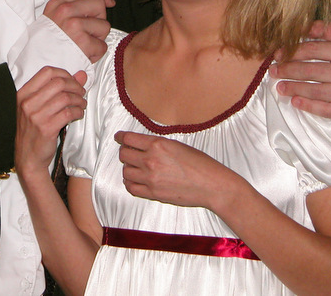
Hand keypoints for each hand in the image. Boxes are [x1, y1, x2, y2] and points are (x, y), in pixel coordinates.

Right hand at [15, 67, 86, 178]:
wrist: (28, 157)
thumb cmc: (34, 130)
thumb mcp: (39, 107)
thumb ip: (58, 89)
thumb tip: (81, 75)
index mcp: (23, 94)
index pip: (47, 72)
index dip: (64, 74)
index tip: (73, 82)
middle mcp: (28, 103)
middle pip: (58, 83)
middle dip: (75, 86)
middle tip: (81, 93)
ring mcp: (36, 116)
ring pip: (65, 97)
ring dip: (79, 99)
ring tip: (82, 104)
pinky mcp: (46, 128)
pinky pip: (68, 113)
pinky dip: (78, 111)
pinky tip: (78, 114)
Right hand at [43, 0, 114, 62]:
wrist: (36, 65)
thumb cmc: (46, 46)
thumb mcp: (51, 19)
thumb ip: (70, 8)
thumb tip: (97, 0)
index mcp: (57, 4)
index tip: (109, 1)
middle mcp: (65, 11)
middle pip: (99, 4)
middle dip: (100, 18)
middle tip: (89, 31)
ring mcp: (73, 25)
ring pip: (104, 26)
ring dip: (98, 39)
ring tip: (84, 45)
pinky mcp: (82, 42)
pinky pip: (102, 46)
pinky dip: (96, 54)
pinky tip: (83, 55)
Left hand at [115, 131, 239, 211]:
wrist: (211, 185)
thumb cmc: (200, 164)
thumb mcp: (177, 145)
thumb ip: (157, 144)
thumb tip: (141, 144)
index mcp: (158, 144)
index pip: (128, 139)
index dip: (121, 137)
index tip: (119, 137)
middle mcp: (151, 160)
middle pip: (123, 155)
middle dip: (125, 152)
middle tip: (130, 153)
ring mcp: (150, 178)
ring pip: (126, 171)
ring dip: (129, 168)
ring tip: (136, 167)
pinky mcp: (153, 193)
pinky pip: (131, 188)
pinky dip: (131, 183)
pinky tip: (136, 180)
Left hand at [272, 21, 330, 119]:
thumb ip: (327, 29)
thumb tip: (303, 27)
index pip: (313, 50)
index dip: (292, 52)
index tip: (277, 55)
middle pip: (312, 71)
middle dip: (288, 71)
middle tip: (273, 71)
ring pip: (317, 91)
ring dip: (294, 89)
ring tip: (279, 87)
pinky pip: (328, 110)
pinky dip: (310, 106)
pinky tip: (295, 102)